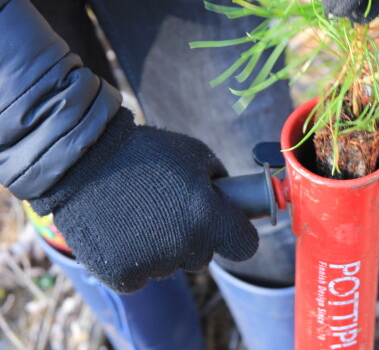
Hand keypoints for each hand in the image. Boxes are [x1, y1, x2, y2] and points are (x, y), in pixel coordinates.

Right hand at [29, 108, 257, 292]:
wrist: (82, 161)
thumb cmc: (145, 152)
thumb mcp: (196, 154)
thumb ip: (221, 183)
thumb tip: (234, 203)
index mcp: (207, 217)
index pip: (245, 246)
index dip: (237, 234)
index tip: (227, 226)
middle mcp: (183, 246)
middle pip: (205, 256)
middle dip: (195, 237)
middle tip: (171, 210)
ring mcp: (151, 264)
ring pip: (172, 266)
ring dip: (163, 248)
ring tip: (140, 214)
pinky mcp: (121, 276)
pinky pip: (141, 277)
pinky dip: (134, 260)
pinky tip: (122, 231)